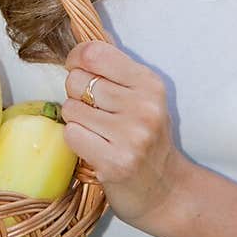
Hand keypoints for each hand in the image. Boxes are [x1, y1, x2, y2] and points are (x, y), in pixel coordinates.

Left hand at [62, 39, 185, 233]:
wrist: (166, 190)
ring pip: (70, 108)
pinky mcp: (115, 162)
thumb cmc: (147, 140)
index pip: (94, 53)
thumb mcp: (142, 98)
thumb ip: (115, 70)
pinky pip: (71, 134)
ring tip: (96, 133)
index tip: (77, 69)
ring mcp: (130, 135)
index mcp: (149, 84)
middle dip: (77, 95)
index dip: (76, 58)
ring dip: (76, 121)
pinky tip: (94, 148)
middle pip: (77, 81)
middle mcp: (143, 106)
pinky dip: (76, 141)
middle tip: (95, 113)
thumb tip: (80, 45)